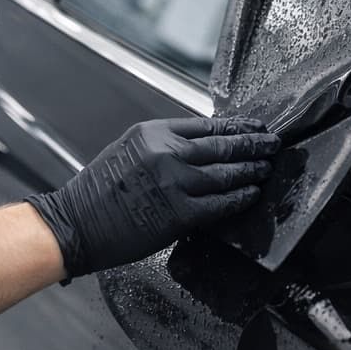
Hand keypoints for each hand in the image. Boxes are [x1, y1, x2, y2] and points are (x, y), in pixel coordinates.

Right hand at [26, 117, 279, 277]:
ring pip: (226, 173)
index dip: (237, 126)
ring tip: (267, 168)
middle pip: (223, 145)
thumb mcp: (129, 150)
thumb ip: (164, 145)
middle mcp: (166, 153)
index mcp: (153, 132)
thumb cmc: (99, 191)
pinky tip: (251, 194)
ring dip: (251, 170)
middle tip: (274, 144)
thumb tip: (203, 146)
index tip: (256, 127)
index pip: (207, 125)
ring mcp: (174, 184)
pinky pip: (219, 204)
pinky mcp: (178, 214)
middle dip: (254, 144)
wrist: (76, 224)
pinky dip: (239, 198)